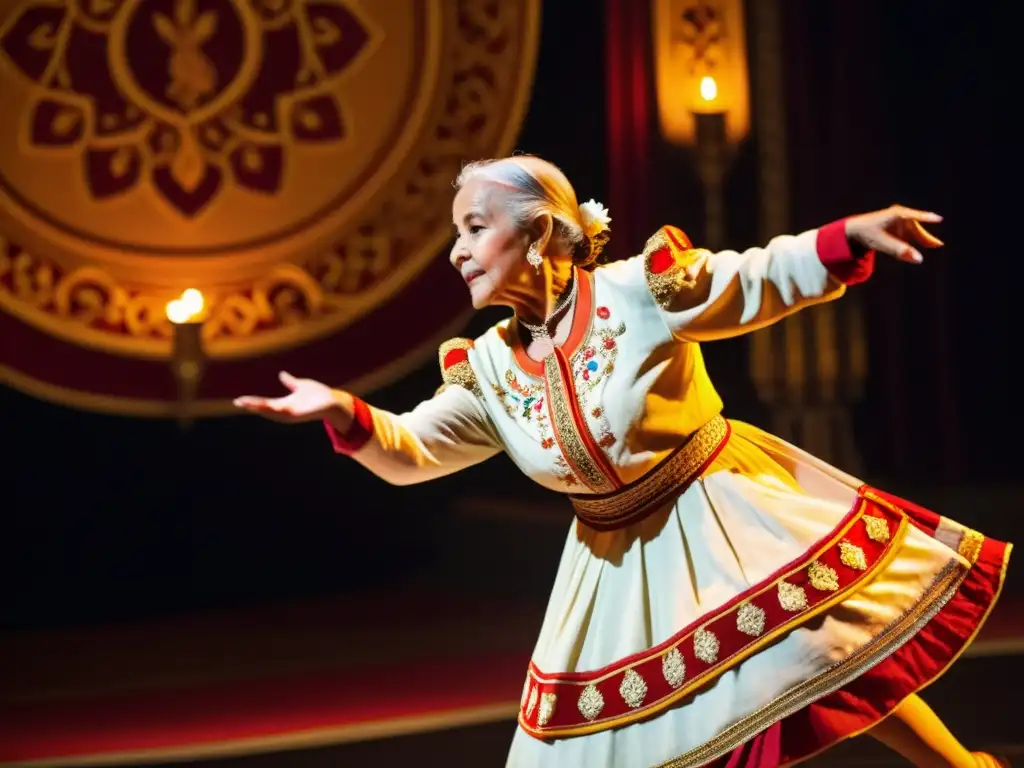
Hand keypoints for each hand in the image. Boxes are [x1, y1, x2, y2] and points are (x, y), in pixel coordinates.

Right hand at [234, 371, 350, 425]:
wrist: (333, 401)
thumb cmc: (318, 395)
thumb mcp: (300, 385)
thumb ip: (290, 382)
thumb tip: (281, 374)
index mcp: (284, 404)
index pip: (264, 403)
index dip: (252, 402)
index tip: (239, 400)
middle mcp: (286, 411)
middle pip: (265, 408)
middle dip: (251, 405)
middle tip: (238, 402)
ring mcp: (291, 414)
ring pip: (271, 411)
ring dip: (259, 407)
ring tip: (246, 404)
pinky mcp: (298, 414)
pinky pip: (283, 413)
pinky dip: (273, 410)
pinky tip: (264, 406)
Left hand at [845, 205, 943, 263]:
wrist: (852, 230)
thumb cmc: (866, 233)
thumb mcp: (882, 243)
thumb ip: (900, 251)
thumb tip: (919, 259)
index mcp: (897, 214)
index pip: (916, 216)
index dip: (927, 218)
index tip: (939, 219)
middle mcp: (899, 216)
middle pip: (915, 228)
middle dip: (925, 236)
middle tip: (938, 245)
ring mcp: (896, 222)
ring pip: (912, 232)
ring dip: (921, 239)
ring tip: (933, 245)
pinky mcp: (893, 228)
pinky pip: (906, 235)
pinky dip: (911, 241)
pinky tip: (913, 250)